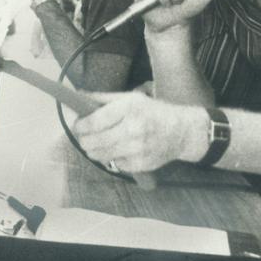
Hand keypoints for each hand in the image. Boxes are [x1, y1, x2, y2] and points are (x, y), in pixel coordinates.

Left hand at [72, 94, 208, 173]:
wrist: (182, 132)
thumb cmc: (153, 112)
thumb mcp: (131, 98)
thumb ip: (103, 98)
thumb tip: (78, 96)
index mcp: (129, 109)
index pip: (93, 122)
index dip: (80, 125)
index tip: (78, 125)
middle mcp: (133, 129)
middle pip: (92, 142)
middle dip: (84, 139)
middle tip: (86, 136)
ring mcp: (136, 149)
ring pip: (98, 155)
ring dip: (94, 150)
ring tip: (100, 142)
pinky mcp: (140, 164)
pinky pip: (114, 164)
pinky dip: (112, 158)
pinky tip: (120, 149)